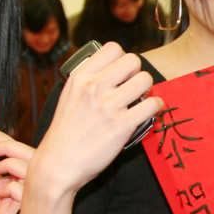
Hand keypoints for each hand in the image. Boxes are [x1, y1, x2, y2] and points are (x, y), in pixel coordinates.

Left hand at [0, 126, 31, 213]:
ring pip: (29, 169)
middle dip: (4, 144)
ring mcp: (26, 196)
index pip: (12, 148)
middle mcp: (22, 182)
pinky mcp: (23, 211)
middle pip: (26, 153)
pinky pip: (23, 192)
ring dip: (9, 164)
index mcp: (11, 174)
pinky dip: (11, 188)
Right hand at [25, 43, 161, 206]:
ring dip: (148, 90)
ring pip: (145, 80)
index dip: (122, 59)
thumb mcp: (68, 97)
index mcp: (80, 78)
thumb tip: (111, 70)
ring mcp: (108, 106)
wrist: (58, 165)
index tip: (122, 72)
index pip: (112, 48)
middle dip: (137, 72)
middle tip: (134, 87)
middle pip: (133, 61)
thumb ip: (87, 81)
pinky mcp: (122, 126)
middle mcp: (94, 88)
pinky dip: (156, 107)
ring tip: (142, 100)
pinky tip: (149, 112)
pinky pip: (152, 105)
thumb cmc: (64, 134)